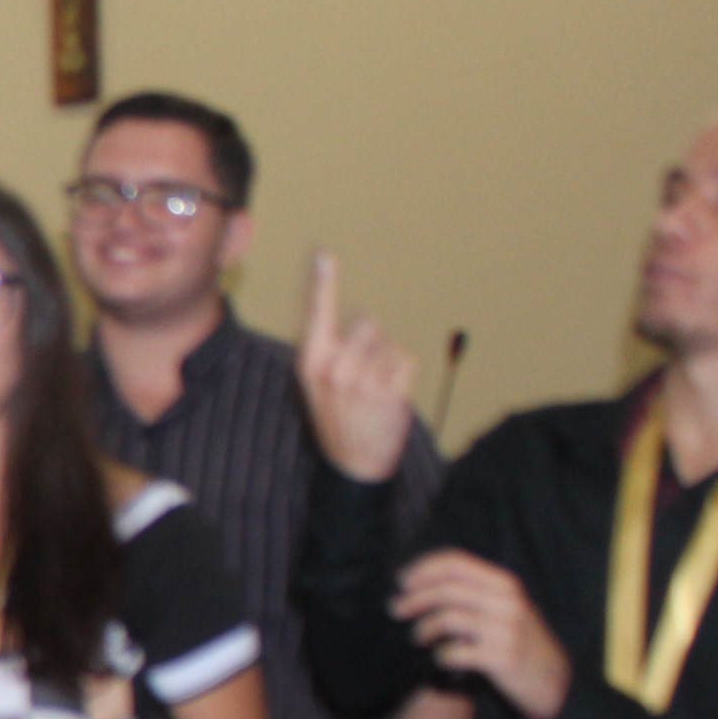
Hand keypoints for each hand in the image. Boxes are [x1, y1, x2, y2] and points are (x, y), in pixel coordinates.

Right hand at [299, 251, 419, 481]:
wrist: (351, 465)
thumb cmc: (339, 419)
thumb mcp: (320, 385)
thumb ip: (332, 351)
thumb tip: (359, 317)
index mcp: (311, 363)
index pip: (317, 314)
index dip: (321, 282)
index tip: (324, 253)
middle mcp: (333, 368)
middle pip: (366, 323)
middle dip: (373, 341)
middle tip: (365, 374)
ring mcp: (360, 380)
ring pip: (390, 343)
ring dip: (391, 361)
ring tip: (378, 389)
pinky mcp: (388, 391)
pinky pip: (406, 360)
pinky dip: (405, 374)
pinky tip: (392, 396)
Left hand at [394, 551, 571, 718]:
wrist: (552, 678)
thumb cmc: (517, 640)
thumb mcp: (503, 607)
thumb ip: (473, 592)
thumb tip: (419, 584)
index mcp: (504, 583)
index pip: (456, 562)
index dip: (423, 568)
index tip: (401, 580)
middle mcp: (507, 602)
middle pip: (446, 590)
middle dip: (413, 598)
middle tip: (394, 609)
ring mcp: (505, 630)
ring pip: (447, 618)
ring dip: (423, 628)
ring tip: (417, 637)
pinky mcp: (501, 658)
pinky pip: (455, 652)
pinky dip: (440, 655)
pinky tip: (440, 658)